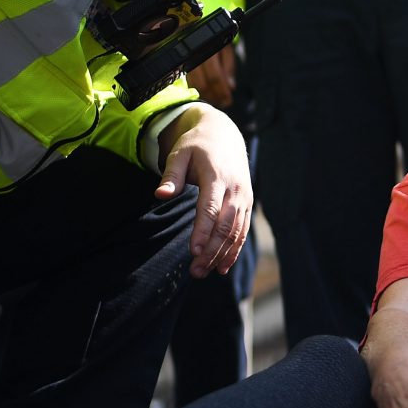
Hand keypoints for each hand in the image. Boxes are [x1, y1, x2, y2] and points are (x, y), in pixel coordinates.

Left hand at [155, 105, 251, 278]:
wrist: (225, 135)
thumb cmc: (197, 145)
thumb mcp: (179, 154)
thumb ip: (171, 175)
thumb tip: (160, 195)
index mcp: (217, 175)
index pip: (210, 208)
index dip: (203, 231)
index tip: (193, 252)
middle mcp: (235, 189)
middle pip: (225, 226)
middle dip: (211, 250)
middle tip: (195, 271)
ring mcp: (244, 197)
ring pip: (236, 232)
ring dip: (222, 255)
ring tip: (204, 272)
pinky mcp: (247, 204)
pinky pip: (243, 230)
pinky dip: (234, 250)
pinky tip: (222, 266)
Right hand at [184, 44, 236, 110]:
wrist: (196, 28)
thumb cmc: (216, 38)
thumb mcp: (226, 48)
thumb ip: (229, 67)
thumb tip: (231, 87)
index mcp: (207, 50)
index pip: (214, 76)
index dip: (222, 91)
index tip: (228, 100)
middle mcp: (194, 56)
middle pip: (202, 84)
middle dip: (214, 96)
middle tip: (223, 102)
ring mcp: (185, 60)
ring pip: (194, 84)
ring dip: (206, 95)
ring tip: (216, 100)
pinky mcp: (180, 64)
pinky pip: (188, 81)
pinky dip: (198, 89)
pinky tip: (206, 93)